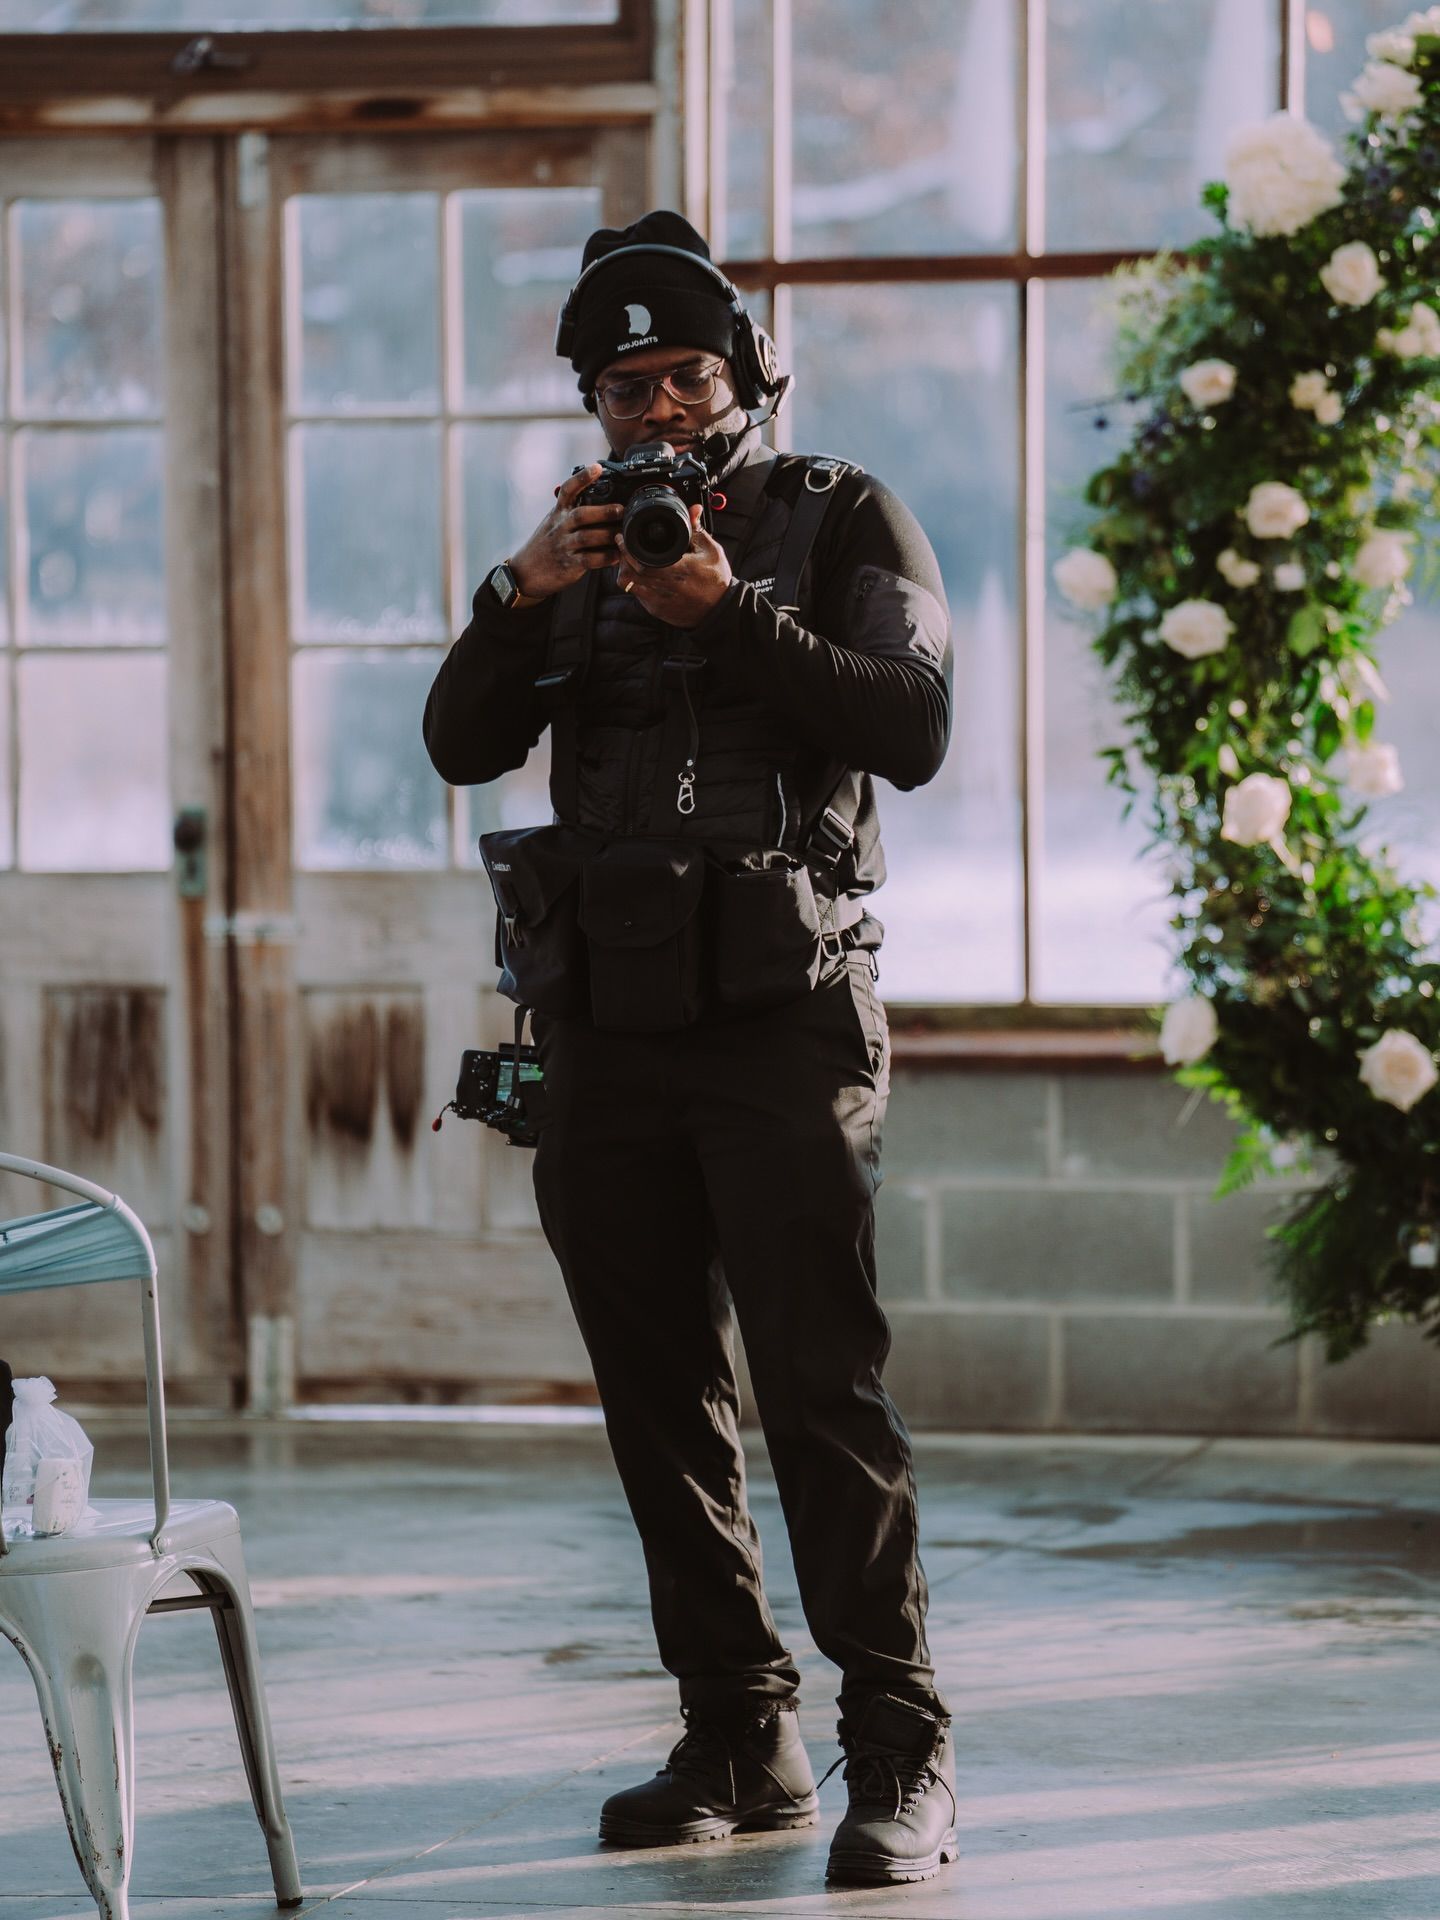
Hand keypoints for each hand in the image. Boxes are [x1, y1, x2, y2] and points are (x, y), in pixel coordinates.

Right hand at [507, 463, 624, 598]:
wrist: (526, 572)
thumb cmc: (545, 544)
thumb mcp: (554, 521)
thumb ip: (571, 509)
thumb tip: (595, 493)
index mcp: (558, 513)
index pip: (567, 490)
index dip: (582, 477)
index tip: (597, 468)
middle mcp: (560, 527)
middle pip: (581, 515)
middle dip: (603, 511)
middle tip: (621, 509)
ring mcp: (564, 546)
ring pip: (586, 537)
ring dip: (607, 535)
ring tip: (623, 534)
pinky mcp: (569, 565)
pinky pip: (589, 560)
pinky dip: (604, 558)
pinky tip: (617, 556)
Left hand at [616, 505, 733, 628]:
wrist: (720, 610)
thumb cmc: (716, 581)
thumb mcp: (710, 551)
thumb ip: (697, 529)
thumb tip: (693, 509)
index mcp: (676, 570)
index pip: (639, 561)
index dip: (626, 549)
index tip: (622, 537)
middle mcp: (664, 588)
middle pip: (628, 573)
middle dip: (622, 557)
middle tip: (623, 546)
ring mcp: (658, 601)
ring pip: (629, 585)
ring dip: (626, 570)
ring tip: (630, 559)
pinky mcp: (657, 610)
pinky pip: (637, 595)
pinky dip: (635, 583)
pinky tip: (641, 574)